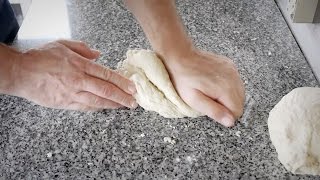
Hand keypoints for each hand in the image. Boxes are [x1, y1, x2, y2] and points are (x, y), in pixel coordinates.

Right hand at [10, 40, 136, 110]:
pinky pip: (85, 107)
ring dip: (113, 105)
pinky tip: (105, 108)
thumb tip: (98, 54)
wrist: (21, 73)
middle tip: (134, 102)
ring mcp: (72, 94)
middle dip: (122, 97)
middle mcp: (79, 80)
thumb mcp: (62, 45)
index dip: (122, 82)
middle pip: (106, 90)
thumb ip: (82, 49)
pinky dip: (97, 108)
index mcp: (79, 65)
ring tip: (124, 106)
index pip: (106, 74)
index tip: (132, 87)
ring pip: (98, 101)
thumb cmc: (40, 58)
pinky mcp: (65, 103)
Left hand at [163, 49, 244, 126]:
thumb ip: (214, 111)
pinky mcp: (230, 65)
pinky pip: (235, 82)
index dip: (225, 115)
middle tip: (210, 100)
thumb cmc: (184, 80)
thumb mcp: (194, 100)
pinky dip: (228, 86)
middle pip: (240, 102)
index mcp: (226, 88)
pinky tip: (214, 83)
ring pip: (239, 92)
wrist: (181, 57)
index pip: (237, 111)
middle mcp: (233, 78)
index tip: (213, 108)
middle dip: (227, 105)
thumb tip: (230, 122)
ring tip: (211, 91)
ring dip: (228, 96)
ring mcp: (233, 70)